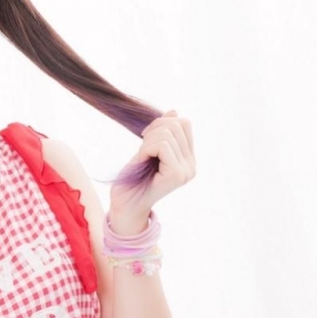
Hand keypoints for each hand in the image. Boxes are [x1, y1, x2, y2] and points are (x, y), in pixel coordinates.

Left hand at [109, 109, 195, 225]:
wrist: (124, 206)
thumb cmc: (133, 179)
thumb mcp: (148, 150)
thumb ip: (163, 133)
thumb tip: (175, 111)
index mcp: (188, 159)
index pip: (184, 124)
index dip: (162, 123)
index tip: (146, 137)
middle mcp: (191, 165)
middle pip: (177, 124)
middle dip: (154, 130)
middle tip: (142, 149)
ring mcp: (186, 171)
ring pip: (168, 133)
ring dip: (148, 141)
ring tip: (142, 158)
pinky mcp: (176, 174)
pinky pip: (162, 144)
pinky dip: (146, 149)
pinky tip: (142, 162)